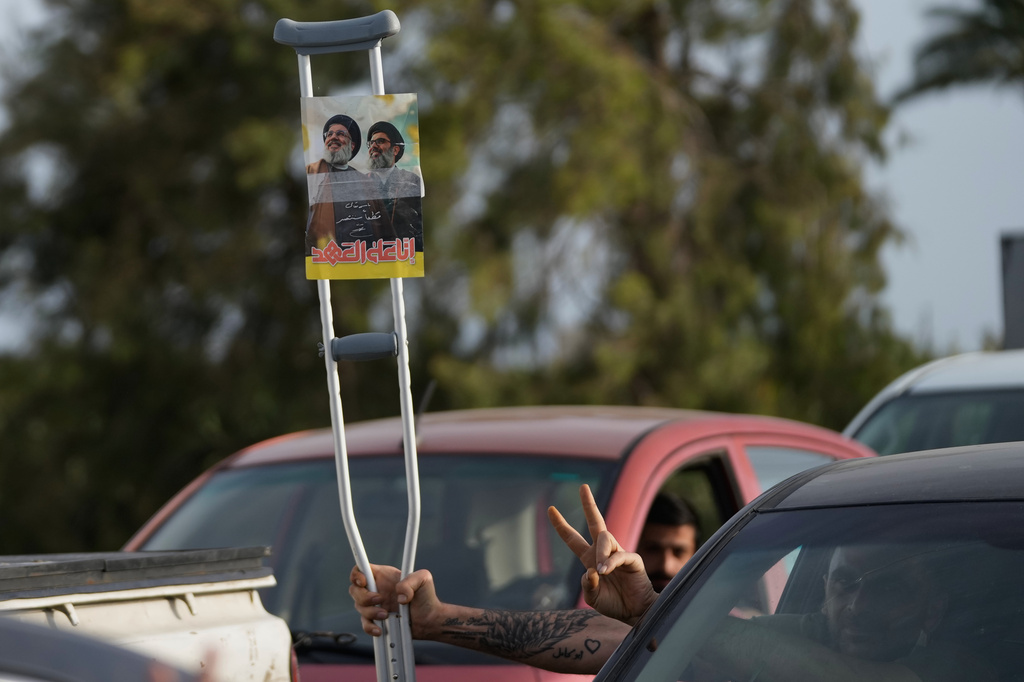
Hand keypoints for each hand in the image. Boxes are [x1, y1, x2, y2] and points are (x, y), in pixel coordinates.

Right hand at [349, 564, 442, 638]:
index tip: (364, 582)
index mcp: (384, 576)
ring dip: (371, 612)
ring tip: (386, 614)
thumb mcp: (423, 579)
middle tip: (380, 599)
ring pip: (359, 607)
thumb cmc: (426, 596)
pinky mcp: (377, 620)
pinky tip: (380, 629)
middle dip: (364, 596)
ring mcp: (375, 605)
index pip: (361, 569)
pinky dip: (370, 627)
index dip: (357, 574)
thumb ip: (411, 580)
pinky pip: (365, 624)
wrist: (429, 620)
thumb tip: (399, 594)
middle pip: (354, 590)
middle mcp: (377, 589)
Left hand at [548, 484, 657, 624]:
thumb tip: (590, 571)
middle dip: (589, 504)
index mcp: (590, 559)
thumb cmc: (614, 604)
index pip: (573, 538)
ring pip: (605, 538)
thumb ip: (586, 586)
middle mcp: (603, 552)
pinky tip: (605, 571)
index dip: (561, 525)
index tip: (551, 509)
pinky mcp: (632, 560)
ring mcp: (618, 553)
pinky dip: (611, 562)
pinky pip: (620, 554)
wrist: (635, 613)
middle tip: (583, 487)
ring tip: (601, 572)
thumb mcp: (592, 598)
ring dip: (600, 552)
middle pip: (595, 522)